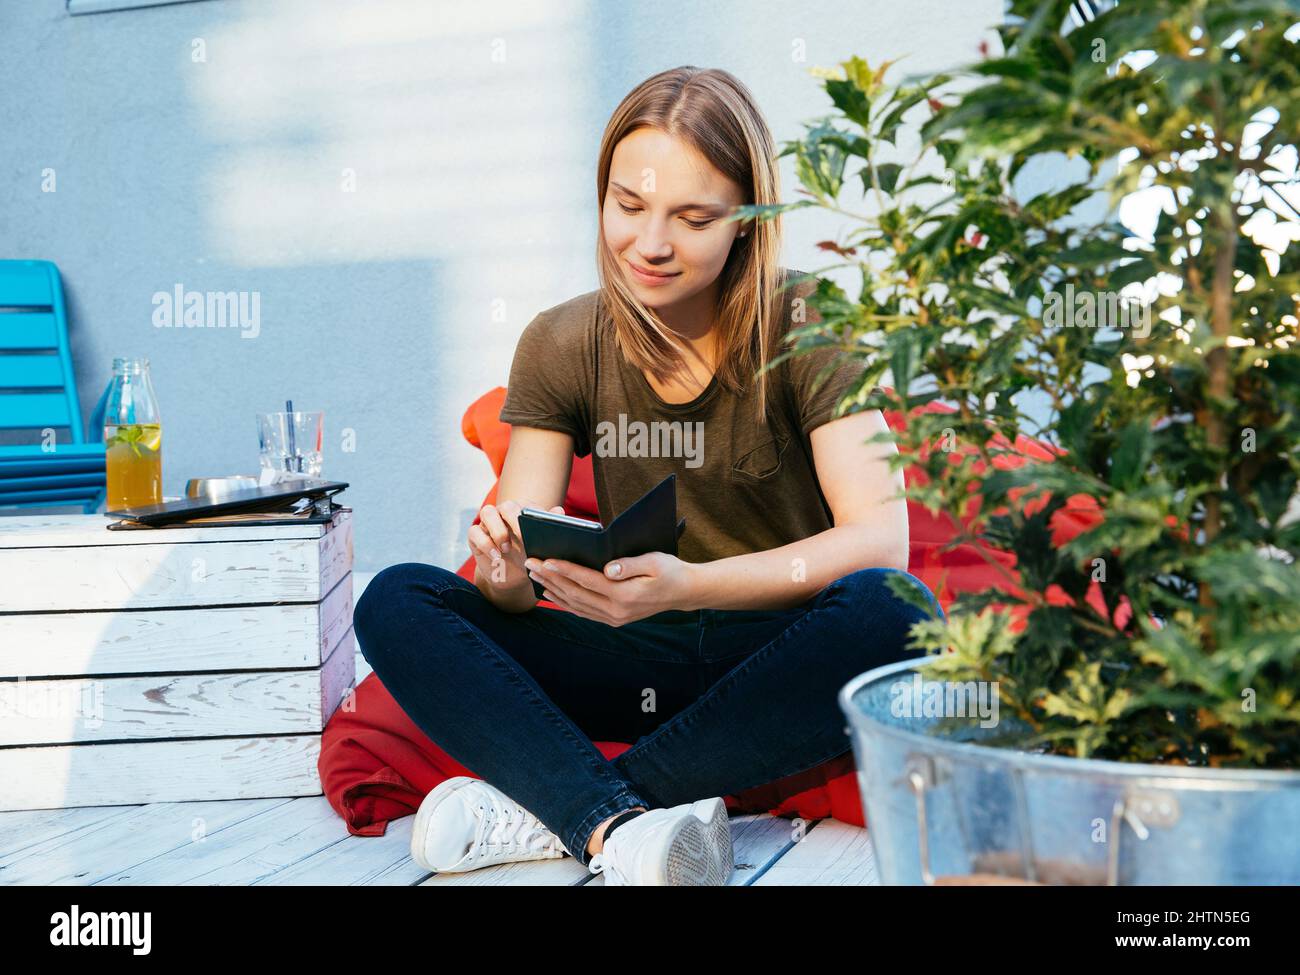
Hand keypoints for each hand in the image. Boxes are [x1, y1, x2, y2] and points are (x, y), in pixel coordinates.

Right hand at [469, 499, 563, 595]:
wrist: (514, 578)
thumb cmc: (529, 557)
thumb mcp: (541, 547)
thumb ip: (549, 528)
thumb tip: (559, 511)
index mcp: (522, 511)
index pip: (525, 505)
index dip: (530, 516)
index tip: (536, 530)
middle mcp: (504, 513)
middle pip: (506, 506)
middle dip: (514, 520)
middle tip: (523, 538)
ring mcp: (488, 523)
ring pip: (487, 512)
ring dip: (498, 530)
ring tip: (506, 549)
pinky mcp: (475, 536)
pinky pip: (474, 532)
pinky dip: (485, 543)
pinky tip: (495, 556)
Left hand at [524, 551, 695, 625]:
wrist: (684, 593)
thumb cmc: (670, 571)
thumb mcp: (655, 561)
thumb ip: (630, 564)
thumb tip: (607, 568)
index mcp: (625, 595)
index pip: (587, 580)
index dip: (564, 570)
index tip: (546, 560)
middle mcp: (616, 610)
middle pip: (575, 593)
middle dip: (551, 577)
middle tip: (531, 563)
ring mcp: (614, 618)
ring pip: (575, 604)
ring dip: (553, 590)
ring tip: (535, 576)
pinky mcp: (613, 620)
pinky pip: (583, 612)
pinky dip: (564, 602)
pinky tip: (551, 593)